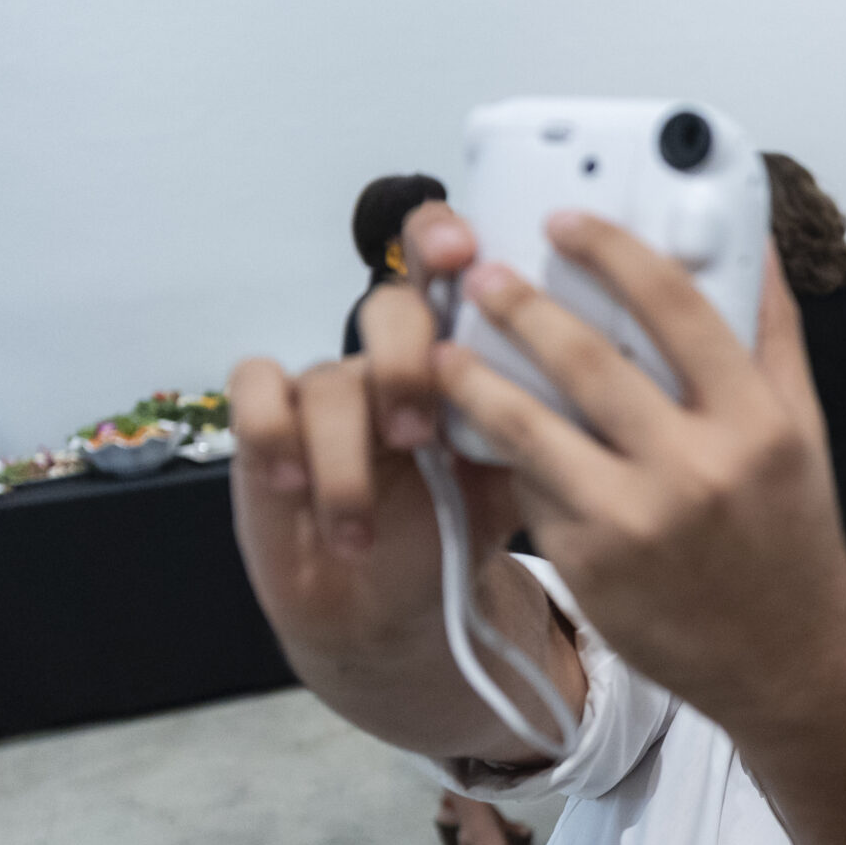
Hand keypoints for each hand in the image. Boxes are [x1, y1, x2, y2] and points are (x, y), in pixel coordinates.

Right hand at [230, 204, 518, 654]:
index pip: (445, 267)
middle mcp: (392, 358)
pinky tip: (297, 487)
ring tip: (359, 528)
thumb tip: (588, 395)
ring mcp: (330, 388)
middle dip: (402, 365)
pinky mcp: (270, 422)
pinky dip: (274, 436)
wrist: (392, 605)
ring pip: (329, 377)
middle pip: (388, 309)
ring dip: (345, 458)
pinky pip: (257, 389)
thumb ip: (542, 433)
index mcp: (457, 356)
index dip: (444, 239)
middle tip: (417, 436)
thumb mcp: (514, 487)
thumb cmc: (454, 530)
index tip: (463, 253)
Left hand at [432, 213, 845, 724]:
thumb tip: (752, 241)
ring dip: (476, 381)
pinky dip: (506, 458)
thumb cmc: (789, 536)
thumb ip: (772, 335)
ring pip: (532, 429)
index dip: (613, 252)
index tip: (567, 221)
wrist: (786, 664)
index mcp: (757, 423)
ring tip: (447, 352)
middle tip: (482, 275)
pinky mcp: (590, 566)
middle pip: (588, 361)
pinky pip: (531, 491)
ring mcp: (637, 522)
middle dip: (521, 307)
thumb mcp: (802, 433)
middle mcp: (698, 469)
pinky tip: (482, 433)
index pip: (678, 308)